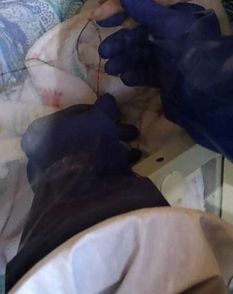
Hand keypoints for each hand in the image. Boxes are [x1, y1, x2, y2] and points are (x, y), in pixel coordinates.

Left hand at [22, 93, 139, 184]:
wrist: (85, 190)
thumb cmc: (87, 145)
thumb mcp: (101, 118)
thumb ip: (104, 106)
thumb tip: (107, 100)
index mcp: (41, 130)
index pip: (72, 113)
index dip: (98, 111)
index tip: (114, 114)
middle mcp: (40, 152)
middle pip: (80, 135)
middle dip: (108, 132)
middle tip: (127, 132)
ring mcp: (51, 175)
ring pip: (86, 154)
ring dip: (111, 149)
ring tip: (132, 149)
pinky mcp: (64, 193)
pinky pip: (88, 173)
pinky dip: (108, 166)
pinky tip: (128, 163)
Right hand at [99, 0, 232, 162]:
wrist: (210, 83)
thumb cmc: (190, 45)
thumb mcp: (167, 24)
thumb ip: (145, 9)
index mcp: (174, 21)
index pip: (144, 17)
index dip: (124, 20)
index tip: (104, 24)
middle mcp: (171, 38)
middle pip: (139, 38)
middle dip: (121, 45)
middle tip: (104, 52)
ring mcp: (169, 59)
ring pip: (140, 57)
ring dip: (124, 60)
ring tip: (112, 68)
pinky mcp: (168, 79)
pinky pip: (147, 74)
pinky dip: (136, 75)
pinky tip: (127, 78)